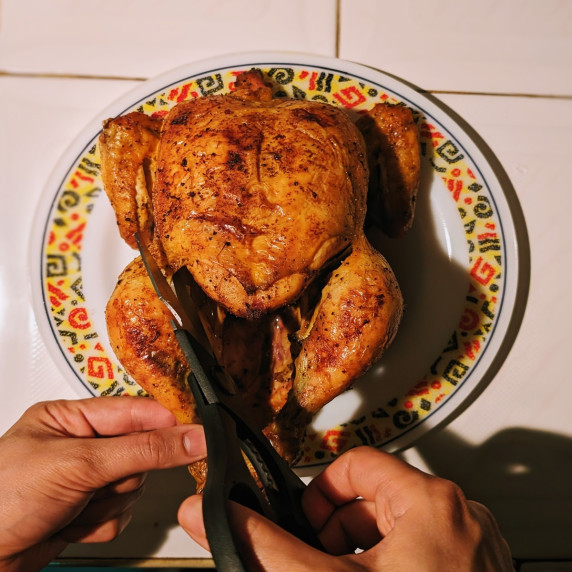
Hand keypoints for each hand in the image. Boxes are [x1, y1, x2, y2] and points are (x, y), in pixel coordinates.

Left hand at [0, 397, 205, 571]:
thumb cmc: (1, 500)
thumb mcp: (80, 464)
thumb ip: (143, 450)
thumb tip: (191, 437)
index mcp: (71, 417)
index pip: (134, 411)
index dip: (165, 423)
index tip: (195, 435)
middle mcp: (79, 445)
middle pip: (140, 451)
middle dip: (122, 475)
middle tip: (100, 482)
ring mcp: (83, 479)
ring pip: (133, 485)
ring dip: (109, 503)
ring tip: (75, 506)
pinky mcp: (85, 509)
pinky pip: (121, 513)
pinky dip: (102, 523)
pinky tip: (72, 524)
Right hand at [179, 446, 513, 570]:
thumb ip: (269, 547)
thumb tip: (220, 516)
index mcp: (432, 501)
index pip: (356, 464)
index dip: (320, 493)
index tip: (307, 525)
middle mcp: (460, 516)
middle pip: (375, 496)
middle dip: (338, 531)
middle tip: (324, 564)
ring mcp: (471, 545)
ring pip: (397, 526)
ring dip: (361, 552)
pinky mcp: (475, 570)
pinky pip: (421, 549)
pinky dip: (390, 565)